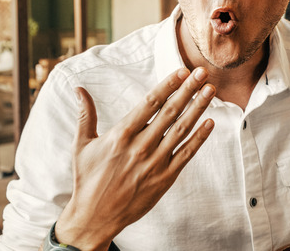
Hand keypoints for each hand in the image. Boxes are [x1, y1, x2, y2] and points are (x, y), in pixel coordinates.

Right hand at [54, 67, 215, 249]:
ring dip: (198, 108)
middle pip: (170, 112)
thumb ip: (85, 115)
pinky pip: (186, 154)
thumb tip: (79, 89)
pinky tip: (210, 123)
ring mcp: (154, 163)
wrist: (95, 216)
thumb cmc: (87, 179)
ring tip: (210, 91)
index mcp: (121, 135)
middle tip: (202, 73)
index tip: (181, 71)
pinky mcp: (165, 178)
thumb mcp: (81, 145)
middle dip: (188, 90)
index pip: (150, 103)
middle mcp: (140, 146)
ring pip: (181, 130)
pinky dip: (199, 138)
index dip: (168, 85)